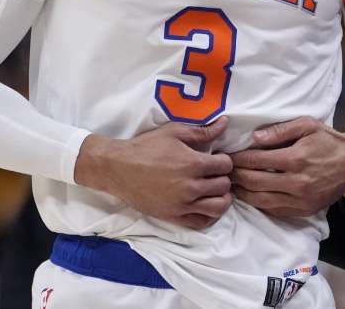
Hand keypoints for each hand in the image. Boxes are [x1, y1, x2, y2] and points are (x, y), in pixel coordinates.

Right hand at [74, 117, 232, 229]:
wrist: (118, 168)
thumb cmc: (146, 147)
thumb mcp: (174, 132)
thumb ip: (203, 131)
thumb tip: (225, 123)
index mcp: (194, 163)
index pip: (226, 166)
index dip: (224, 160)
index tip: (216, 159)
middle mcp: (191, 186)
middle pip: (224, 186)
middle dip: (223, 178)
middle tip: (214, 174)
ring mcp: (182, 204)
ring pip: (218, 207)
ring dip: (221, 198)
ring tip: (215, 191)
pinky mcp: (173, 216)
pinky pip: (201, 222)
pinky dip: (209, 216)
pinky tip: (205, 205)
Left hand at [229, 117, 344, 216]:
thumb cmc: (329, 140)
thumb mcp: (307, 125)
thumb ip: (279, 130)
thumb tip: (254, 139)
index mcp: (295, 159)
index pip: (255, 160)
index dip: (237, 159)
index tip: (227, 156)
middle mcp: (296, 182)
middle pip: (253, 182)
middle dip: (235, 176)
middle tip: (224, 171)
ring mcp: (300, 200)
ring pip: (260, 200)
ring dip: (242, 192)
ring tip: (232, 184)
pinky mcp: (303, 211)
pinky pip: (273, 210)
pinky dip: (258, 203)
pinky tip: (250, 195)